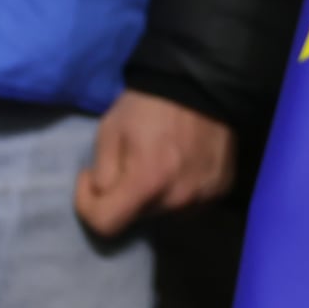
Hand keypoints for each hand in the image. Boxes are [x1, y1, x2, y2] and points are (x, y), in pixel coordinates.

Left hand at [74, 90, 232, 238]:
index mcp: (148, 182)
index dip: (88, 206)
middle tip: (127, 164)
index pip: (106, 225)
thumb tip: (104, 195)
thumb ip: (102, 173)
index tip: (90, 178)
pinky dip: (178, 191)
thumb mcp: (109, 131)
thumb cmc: (149, 105)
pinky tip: (180, 165)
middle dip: (124, 196)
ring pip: (164, 212)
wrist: (201, 82)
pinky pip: (190, 204)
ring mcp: (204, 197)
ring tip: (157, 164)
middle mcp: (178, 199)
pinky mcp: (220, 190)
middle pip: (136, 218)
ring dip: (153, 197)